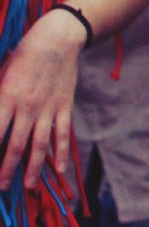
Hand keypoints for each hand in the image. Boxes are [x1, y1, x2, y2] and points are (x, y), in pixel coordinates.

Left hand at [0, 10, 87, 189]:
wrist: (57, 39)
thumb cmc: (22, 54)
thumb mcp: (1, 73)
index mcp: (7, 97)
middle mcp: (27, 106)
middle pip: (15, 145)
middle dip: (6, 169)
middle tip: (1, 187)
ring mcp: (48, 108)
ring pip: (40, 144)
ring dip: (33, 168)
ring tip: (28, 186)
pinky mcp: (64, 107)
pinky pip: (63, 134)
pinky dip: (62, 153)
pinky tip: (60, 169)